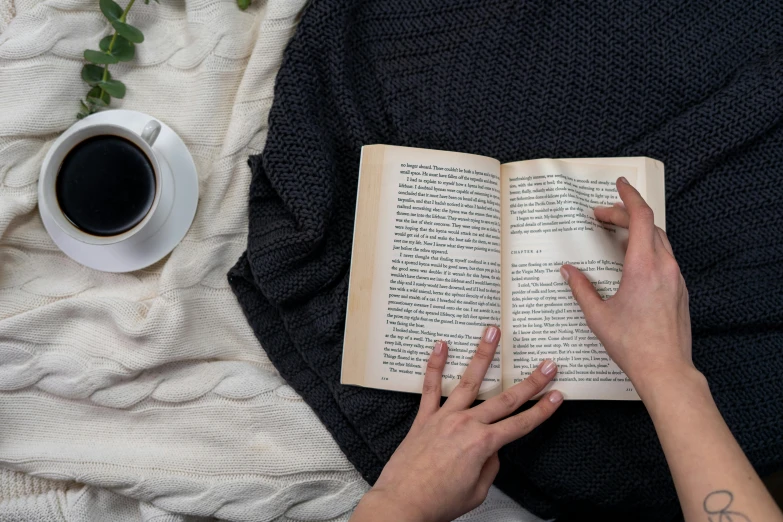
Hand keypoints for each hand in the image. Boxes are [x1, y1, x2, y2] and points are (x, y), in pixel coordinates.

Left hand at [350, 326, 562, 521]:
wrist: (403, 504)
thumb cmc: (439, 502)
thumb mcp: (477, 490)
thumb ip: (488, 465)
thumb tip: (490, 449)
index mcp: (483, 444)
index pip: (521, 424)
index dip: (542, 410)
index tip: (557, 395)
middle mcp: (466, 425)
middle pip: (505, 399)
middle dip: (530, 381)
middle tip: (547, 364)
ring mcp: (444, 417)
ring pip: (469, 380)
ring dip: (483, 354)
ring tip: (493, 331)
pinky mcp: (424, 418)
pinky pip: (430, 387)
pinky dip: (435, 365)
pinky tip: (441, 346)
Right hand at [560, 177, 693, 393]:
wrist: (665, 369)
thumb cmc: (633, 345)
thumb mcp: (597, 315)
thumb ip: (580, 287)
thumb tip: (568, 271)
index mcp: (643, 267)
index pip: (640, 217)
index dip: (628, 197)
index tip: (620, 185)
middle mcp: (664, 267)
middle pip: (649, 225)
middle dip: (625, 214)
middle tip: (603, 216)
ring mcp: (676, 278)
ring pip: (660, 240)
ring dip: (639, 230)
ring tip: (617, 233)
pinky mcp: (680, 290)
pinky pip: (665, 257)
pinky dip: (648, 248)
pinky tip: (633, 260)